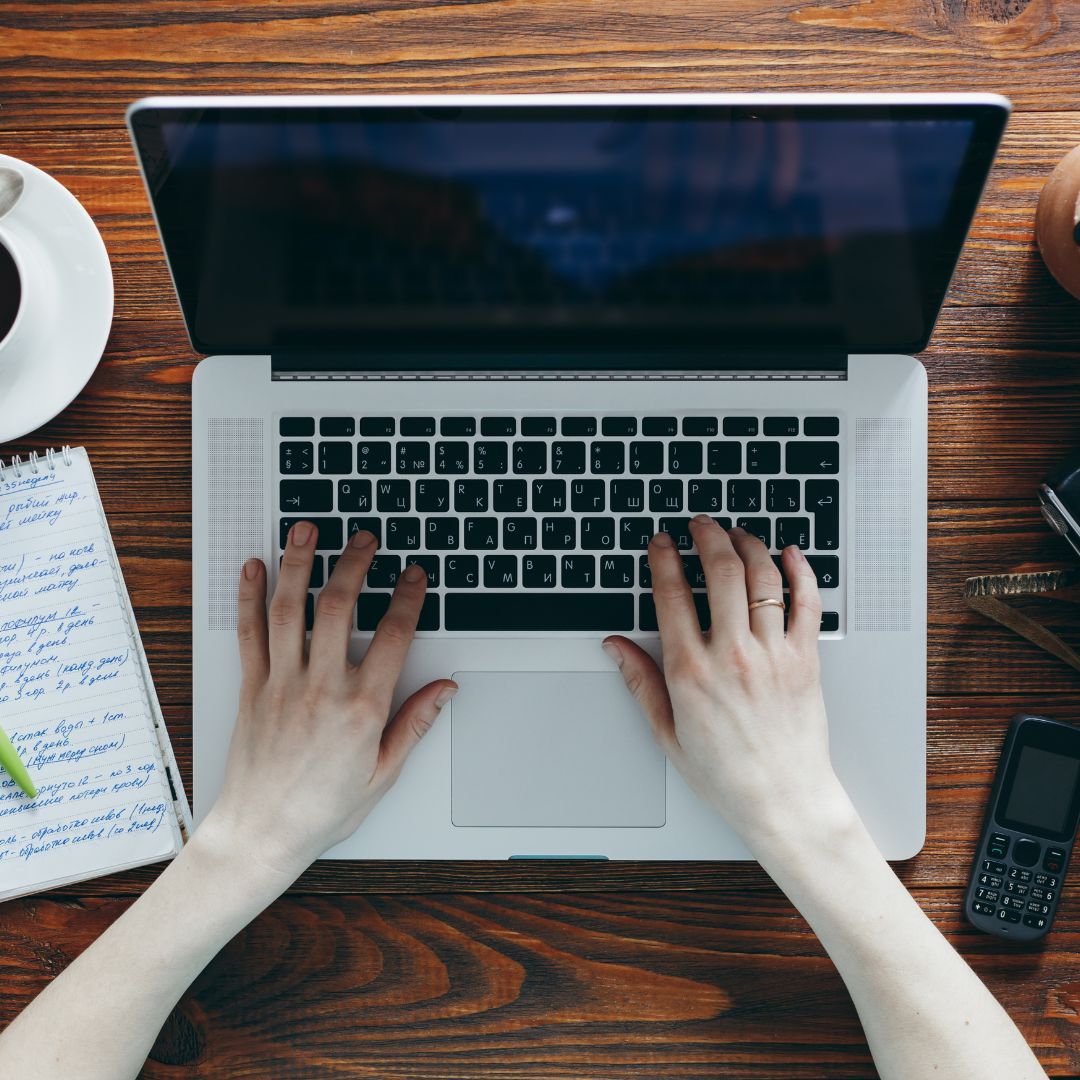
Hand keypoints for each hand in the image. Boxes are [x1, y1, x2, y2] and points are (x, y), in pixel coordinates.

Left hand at [202, 522, 455, 877]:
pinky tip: (253, 569)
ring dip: (298, 565)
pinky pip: (249, 635)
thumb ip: (414, 724)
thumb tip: (444, 689)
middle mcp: (321, 689)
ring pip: (289, 611)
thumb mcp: (384, 773)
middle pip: (339, 609)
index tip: (412, 575)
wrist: (262, 833)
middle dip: (353, 565)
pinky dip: (248, 598)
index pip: (392, 637)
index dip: (406, 598)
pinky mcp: (252, 689)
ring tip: (306, 532)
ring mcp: (282, 685)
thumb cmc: (323, 809)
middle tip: (363, 539)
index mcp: (362, 709)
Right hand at [603, 518, 849, 850]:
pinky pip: (808, 603)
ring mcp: (773, 655)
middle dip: (707, 536)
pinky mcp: (806, 660)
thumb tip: (615, 647)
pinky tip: (791, 554)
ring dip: (749, 545)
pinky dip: (801, 571)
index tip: (660, 542)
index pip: (671, 595)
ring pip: (763, 578)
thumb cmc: (725, 774)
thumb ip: (640, 683)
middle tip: (699, 524)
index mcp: (691, 672)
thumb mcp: (667, 733)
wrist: (783, 800)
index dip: (663, 559)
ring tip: (737, 534)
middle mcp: (732, 656)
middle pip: (721, 572)